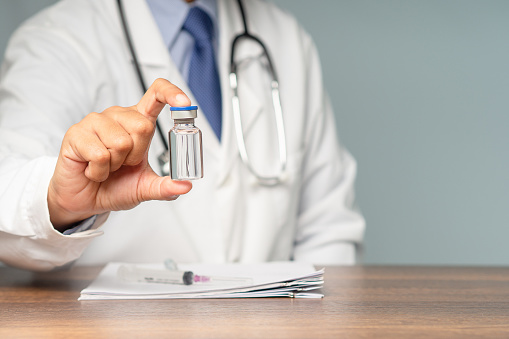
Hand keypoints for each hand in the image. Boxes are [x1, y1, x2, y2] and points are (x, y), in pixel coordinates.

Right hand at [48, 79, 192, 230]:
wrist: (85, 200)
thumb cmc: (114, 186)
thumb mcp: (145, 187)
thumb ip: (166, 187)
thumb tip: (186, 186)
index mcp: (138, 121)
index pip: (156, 95)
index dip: (171, 94)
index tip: (184, 103)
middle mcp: (118, 116)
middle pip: (143, 126)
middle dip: (136, 155)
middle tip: (122, 164)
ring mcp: (95, 122)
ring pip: (121, 142)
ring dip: (115, 164)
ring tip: (106, 166)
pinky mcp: (76, 133)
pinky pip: (99, 155)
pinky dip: (99, 171)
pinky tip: (92, 170)